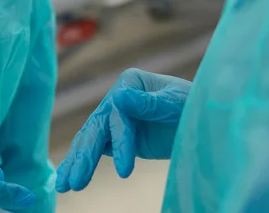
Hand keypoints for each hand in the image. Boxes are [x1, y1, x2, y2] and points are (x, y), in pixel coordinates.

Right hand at [55, 69, 190, 192]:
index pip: (118, 112)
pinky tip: (66, 179)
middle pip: (95, 127)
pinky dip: (81, 164)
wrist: (204, 120)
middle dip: (85, 156)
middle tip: (77, 182)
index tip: (126, 170)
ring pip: (89, 140)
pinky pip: (95, 151)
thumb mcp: (176, 103)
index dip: (120, 141)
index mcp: (130, 83)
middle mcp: (117, 99)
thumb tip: (120, 96)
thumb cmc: (194, 105)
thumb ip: (149, 103)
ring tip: (64, 186)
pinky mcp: (115, 139)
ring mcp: (113, 119)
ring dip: (76, 163)